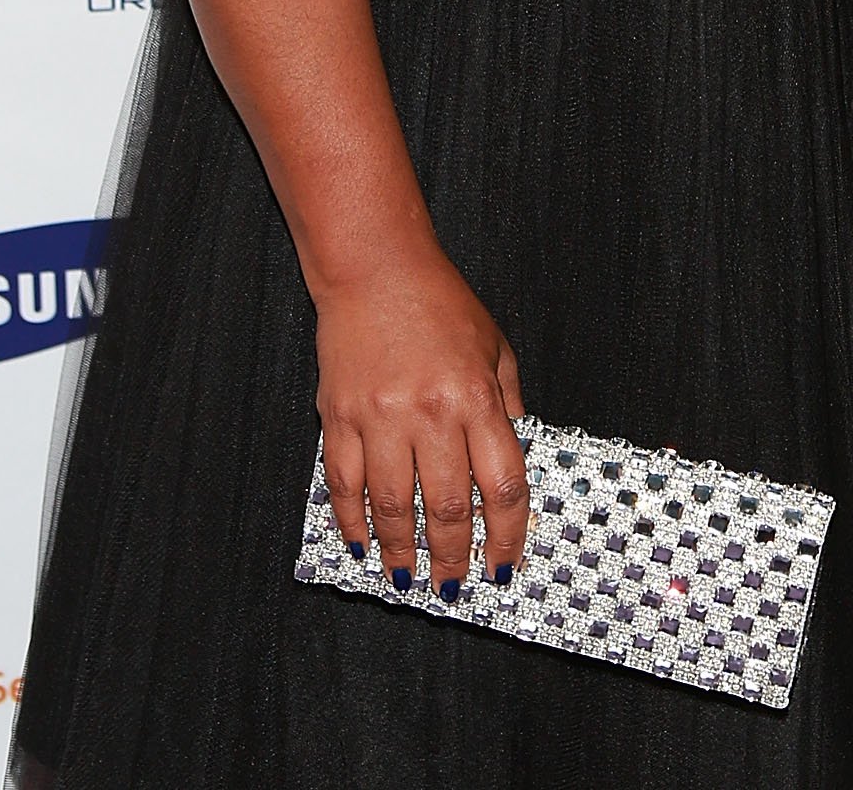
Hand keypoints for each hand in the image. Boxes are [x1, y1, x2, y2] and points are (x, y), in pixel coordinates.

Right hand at [315, 250, 528, 597]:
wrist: (376, 268)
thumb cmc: (441, 305)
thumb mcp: (495, 347)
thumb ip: (507, 407)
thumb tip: (513, 468)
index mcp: (476, 397)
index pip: (503, 484)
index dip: (508, 534)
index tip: (504, 563)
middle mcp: (431, 412)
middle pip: (448, 507)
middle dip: (453, 556)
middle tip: (452, 584)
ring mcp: (380, 417)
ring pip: (394, 507)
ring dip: (401, 551)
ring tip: (408, 577)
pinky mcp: (339, 416)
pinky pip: (345, 483)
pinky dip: (352, 521)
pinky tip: (361, 544)